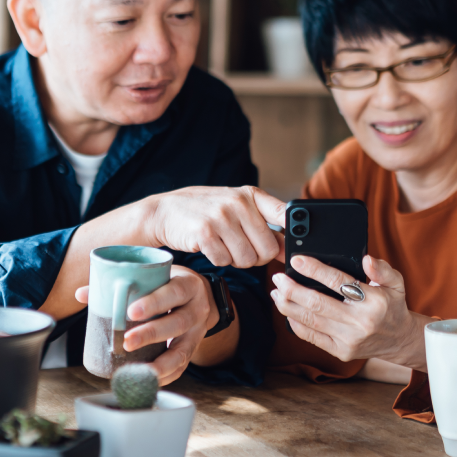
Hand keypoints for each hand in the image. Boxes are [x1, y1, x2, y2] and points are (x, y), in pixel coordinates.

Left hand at [74, 266, 216, 384]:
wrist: (200, 296)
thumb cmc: (168, 284)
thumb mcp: (154, 277)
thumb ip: (120, 284)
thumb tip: (81, 294)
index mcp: (188, 285)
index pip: (174, 292)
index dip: (155, 302)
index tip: (132, 312)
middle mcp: (197, 309)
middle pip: (178, 323)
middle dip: (151, 334)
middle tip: (126, 341)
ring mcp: (198, 332)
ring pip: (183, 351)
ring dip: (159, 363)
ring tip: (137, 371)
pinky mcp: (194, 349)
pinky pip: (182, 367)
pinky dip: (164, 376)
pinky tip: (147, 380)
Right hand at [143, 186, 285, 267]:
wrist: (164, 211)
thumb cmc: (204, 212)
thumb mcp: (235, 210)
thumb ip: (264, 228)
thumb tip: (289, 251)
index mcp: (250, 195)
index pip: (284, 214)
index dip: (292, 236)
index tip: (291, 249)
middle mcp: (238, 203)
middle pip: (268, 250)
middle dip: (257, 258)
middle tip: (241, 250)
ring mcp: (221, 217)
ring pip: (247, 259)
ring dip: (236, 261)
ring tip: (223, 246)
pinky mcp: (205, 233)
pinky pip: (225, 262)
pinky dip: (219, 260)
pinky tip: (210, 247)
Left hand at [270, 255, 430, 369]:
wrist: (399, 340)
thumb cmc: (392, 307)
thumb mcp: (396, 283)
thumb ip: (382, 269)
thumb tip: (366, 259)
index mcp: (373, 302)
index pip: (338, 282)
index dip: (314, 270)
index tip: (296, 260)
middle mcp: (359, 322)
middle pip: (317, 303)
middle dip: (292, 289)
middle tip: (278, 277)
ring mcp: (348, 339)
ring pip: (310, 321)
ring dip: (288, 306)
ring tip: (276, 292)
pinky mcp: (340, 351)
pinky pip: (311, 337)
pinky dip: (295, 324)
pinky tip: (287, 311)